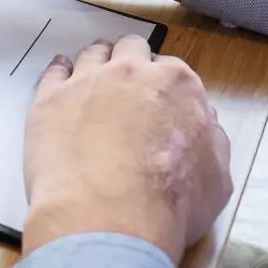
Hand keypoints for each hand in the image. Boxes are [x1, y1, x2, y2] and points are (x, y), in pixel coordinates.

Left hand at [23, 34, 232, 266]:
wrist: (108, 217)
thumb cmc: (169, 203)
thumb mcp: (216, 176)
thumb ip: (209, 139)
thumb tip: (201, 124)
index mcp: (176, 84)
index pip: (170, 69)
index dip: (162, 85)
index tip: (156, 100)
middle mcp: (130, 72)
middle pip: (129, 50)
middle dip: (129, 62)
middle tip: (124, 86)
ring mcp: (87, 81)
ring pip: (91, 54)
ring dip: (95, 63)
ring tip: (91, 79)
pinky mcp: (50, 98)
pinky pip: (53, 72)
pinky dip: (59, 73)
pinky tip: (60, 80)